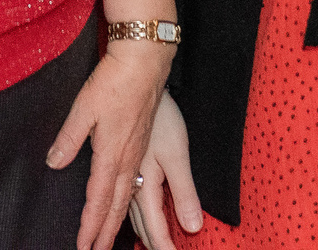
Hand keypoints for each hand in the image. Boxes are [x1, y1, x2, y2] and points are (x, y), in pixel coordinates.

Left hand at [47, 42, 170, 249]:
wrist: (144, 63)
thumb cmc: (114, 83)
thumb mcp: (83, 108)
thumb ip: (68, 138)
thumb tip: (54, 163)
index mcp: (111, 155)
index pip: (98, 199)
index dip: (90, 225)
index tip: (84, 246)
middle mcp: (127, 160)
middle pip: (116, 206)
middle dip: (106, 233)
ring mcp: (137, 153)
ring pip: (128, 197)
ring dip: (118, 221)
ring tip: (110, 239)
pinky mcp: (142, 144)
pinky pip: (136, 183)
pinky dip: (129, 201)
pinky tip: (125, 203)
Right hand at [127, 92, 204, 249]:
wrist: (136, 84)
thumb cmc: (161, 118)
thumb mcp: (178, 155)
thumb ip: (184, 192)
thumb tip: (193, 226)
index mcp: (145, 185)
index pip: (154, 228)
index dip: (163, 248)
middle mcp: (131, 183)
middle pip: (139, 225)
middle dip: (147, 245)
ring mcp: (126, 172)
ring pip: (129, 214)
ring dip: (132, 233)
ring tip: (131, 246)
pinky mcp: (124, 161)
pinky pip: (126, 198)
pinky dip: (130, 215)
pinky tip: (128, 215)